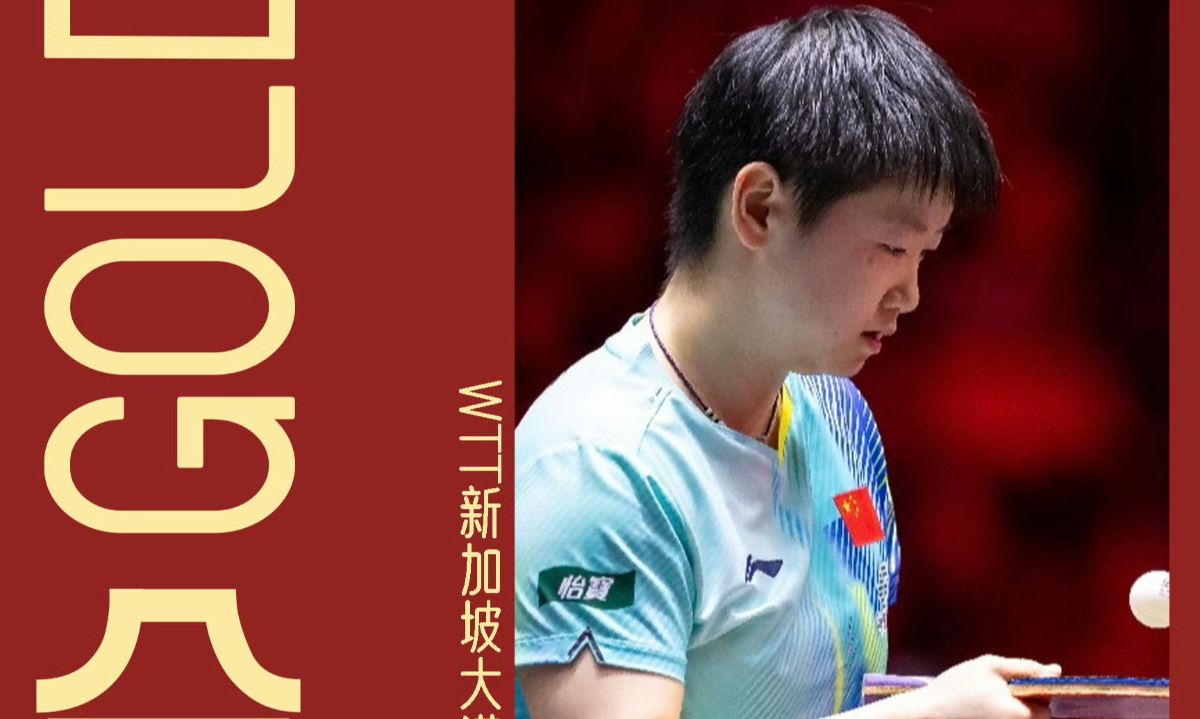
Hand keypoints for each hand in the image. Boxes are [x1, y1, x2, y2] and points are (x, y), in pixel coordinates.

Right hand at [914, 654, 1060, 718]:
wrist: (927, 713)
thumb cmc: (957, 687)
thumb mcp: (990, 666)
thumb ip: (1025, 667)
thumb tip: (1056, 670)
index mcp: (1021, 714)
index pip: (1048, 705)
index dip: (1037, 689)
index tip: (1019, 680)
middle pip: (1038, 715)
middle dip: (1026, 700)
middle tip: (998, 688)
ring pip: (1022, 717)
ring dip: (1014, 706)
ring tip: (987, 699)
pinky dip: (1002, 714)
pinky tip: (983, 708)